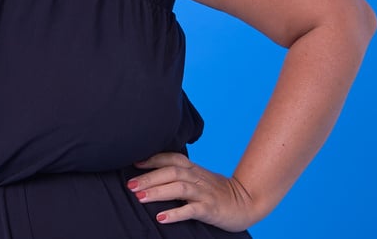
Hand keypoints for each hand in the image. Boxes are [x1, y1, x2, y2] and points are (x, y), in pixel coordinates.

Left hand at [127, 153, 258, 231]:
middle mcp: (198, 178)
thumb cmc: (217, 192)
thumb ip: (181, 175)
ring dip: (158, 192)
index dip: (153, 159)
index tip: (134, 163)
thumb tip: (153, 176)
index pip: (171, 158)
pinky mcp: (210, 209)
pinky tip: (161, 218)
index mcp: (194, 169)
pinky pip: (191, 210)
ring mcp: (204, 193)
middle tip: (130, 185)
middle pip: (171, 172)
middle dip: (149, 177)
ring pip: (179, 188)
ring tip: (140, 198)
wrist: (246, 202)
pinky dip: (175, 213)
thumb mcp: (199, 179)